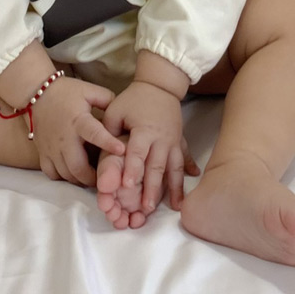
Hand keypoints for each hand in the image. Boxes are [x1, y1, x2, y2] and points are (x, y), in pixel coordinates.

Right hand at [27, 77, 124, 186]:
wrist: (38, 94)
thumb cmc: (67, 92)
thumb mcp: (90, 90)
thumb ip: (108, 100)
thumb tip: (122, 114)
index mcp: (78, 120)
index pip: (94, 134)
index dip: (108, 143)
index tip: (122, 151)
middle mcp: (64, 138)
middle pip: (78, 166)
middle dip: (93, 177)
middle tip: (107, 177)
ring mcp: (51, 148)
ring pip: (66, 174)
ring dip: (81, 180)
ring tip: (94, 178)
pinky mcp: (42, 154)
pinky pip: (52, 174)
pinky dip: (64, 178)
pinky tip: (74, 174)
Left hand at [102, 81, 197, 212]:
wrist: (160, 86)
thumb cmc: (134, 99)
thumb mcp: (115, 110)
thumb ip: (108, 131)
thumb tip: (103, 153)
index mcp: (143, 129)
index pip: (137, 152)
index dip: (132, 168)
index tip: (128, 186)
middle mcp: (161, 137)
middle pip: (157, 165)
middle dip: (152, 187)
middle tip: (146, 208)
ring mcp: (174, 140)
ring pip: (175, 167)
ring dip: (174, 188)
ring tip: (175, 207)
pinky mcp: (180, 141)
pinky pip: (185, 160)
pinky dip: (187, 175)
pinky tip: (191, 186)